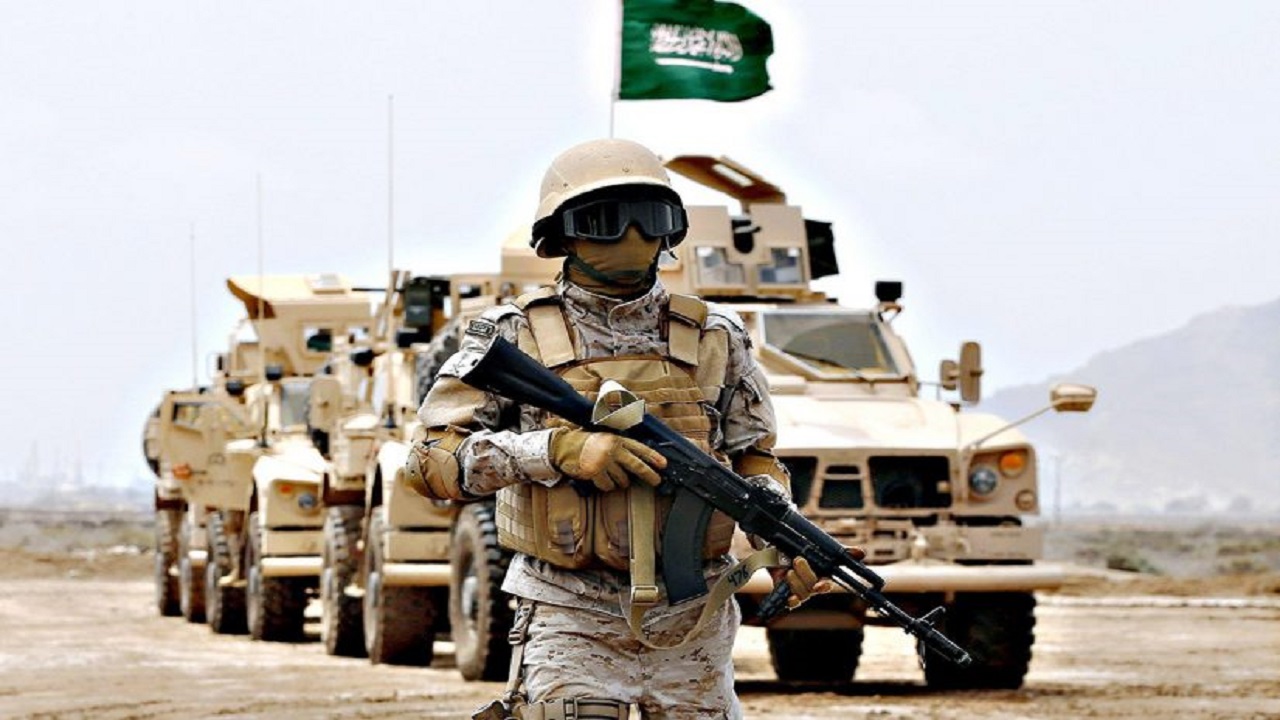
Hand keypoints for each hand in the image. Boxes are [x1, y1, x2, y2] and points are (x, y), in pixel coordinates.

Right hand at [549, 428, 666, 491]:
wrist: (563, 446)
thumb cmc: (585, 442)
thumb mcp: (604, 438)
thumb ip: (619, 445)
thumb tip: (637, 458)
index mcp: (616, 439)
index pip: (640, 448)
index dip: (653, 457)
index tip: (663, 465)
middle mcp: (612, 449)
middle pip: (637, 465)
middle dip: (649, 475)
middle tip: (656, 481)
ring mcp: (604, 461)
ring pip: (622, 479)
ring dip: (621, 482)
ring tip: (615, 477)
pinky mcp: (595, 472)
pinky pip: (608, 486)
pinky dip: (607, 486)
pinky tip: (602, 480)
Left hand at [770, 546, 865, 608]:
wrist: (780, 552)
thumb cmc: (805, 552)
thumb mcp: (822, 549)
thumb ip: (842, 552)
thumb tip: (862, 552)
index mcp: (821, 578)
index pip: (826, 585)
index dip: (824, 586)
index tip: (821, 585)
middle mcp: (811, 587)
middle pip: (811, 587)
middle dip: (805, 575)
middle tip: (798, 559)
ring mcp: (798, 591)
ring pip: (800, 593)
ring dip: (795, 582)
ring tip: (789, 570)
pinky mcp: (785, 593)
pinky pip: (789, 602)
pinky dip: (789, 600)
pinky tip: (788, 597)